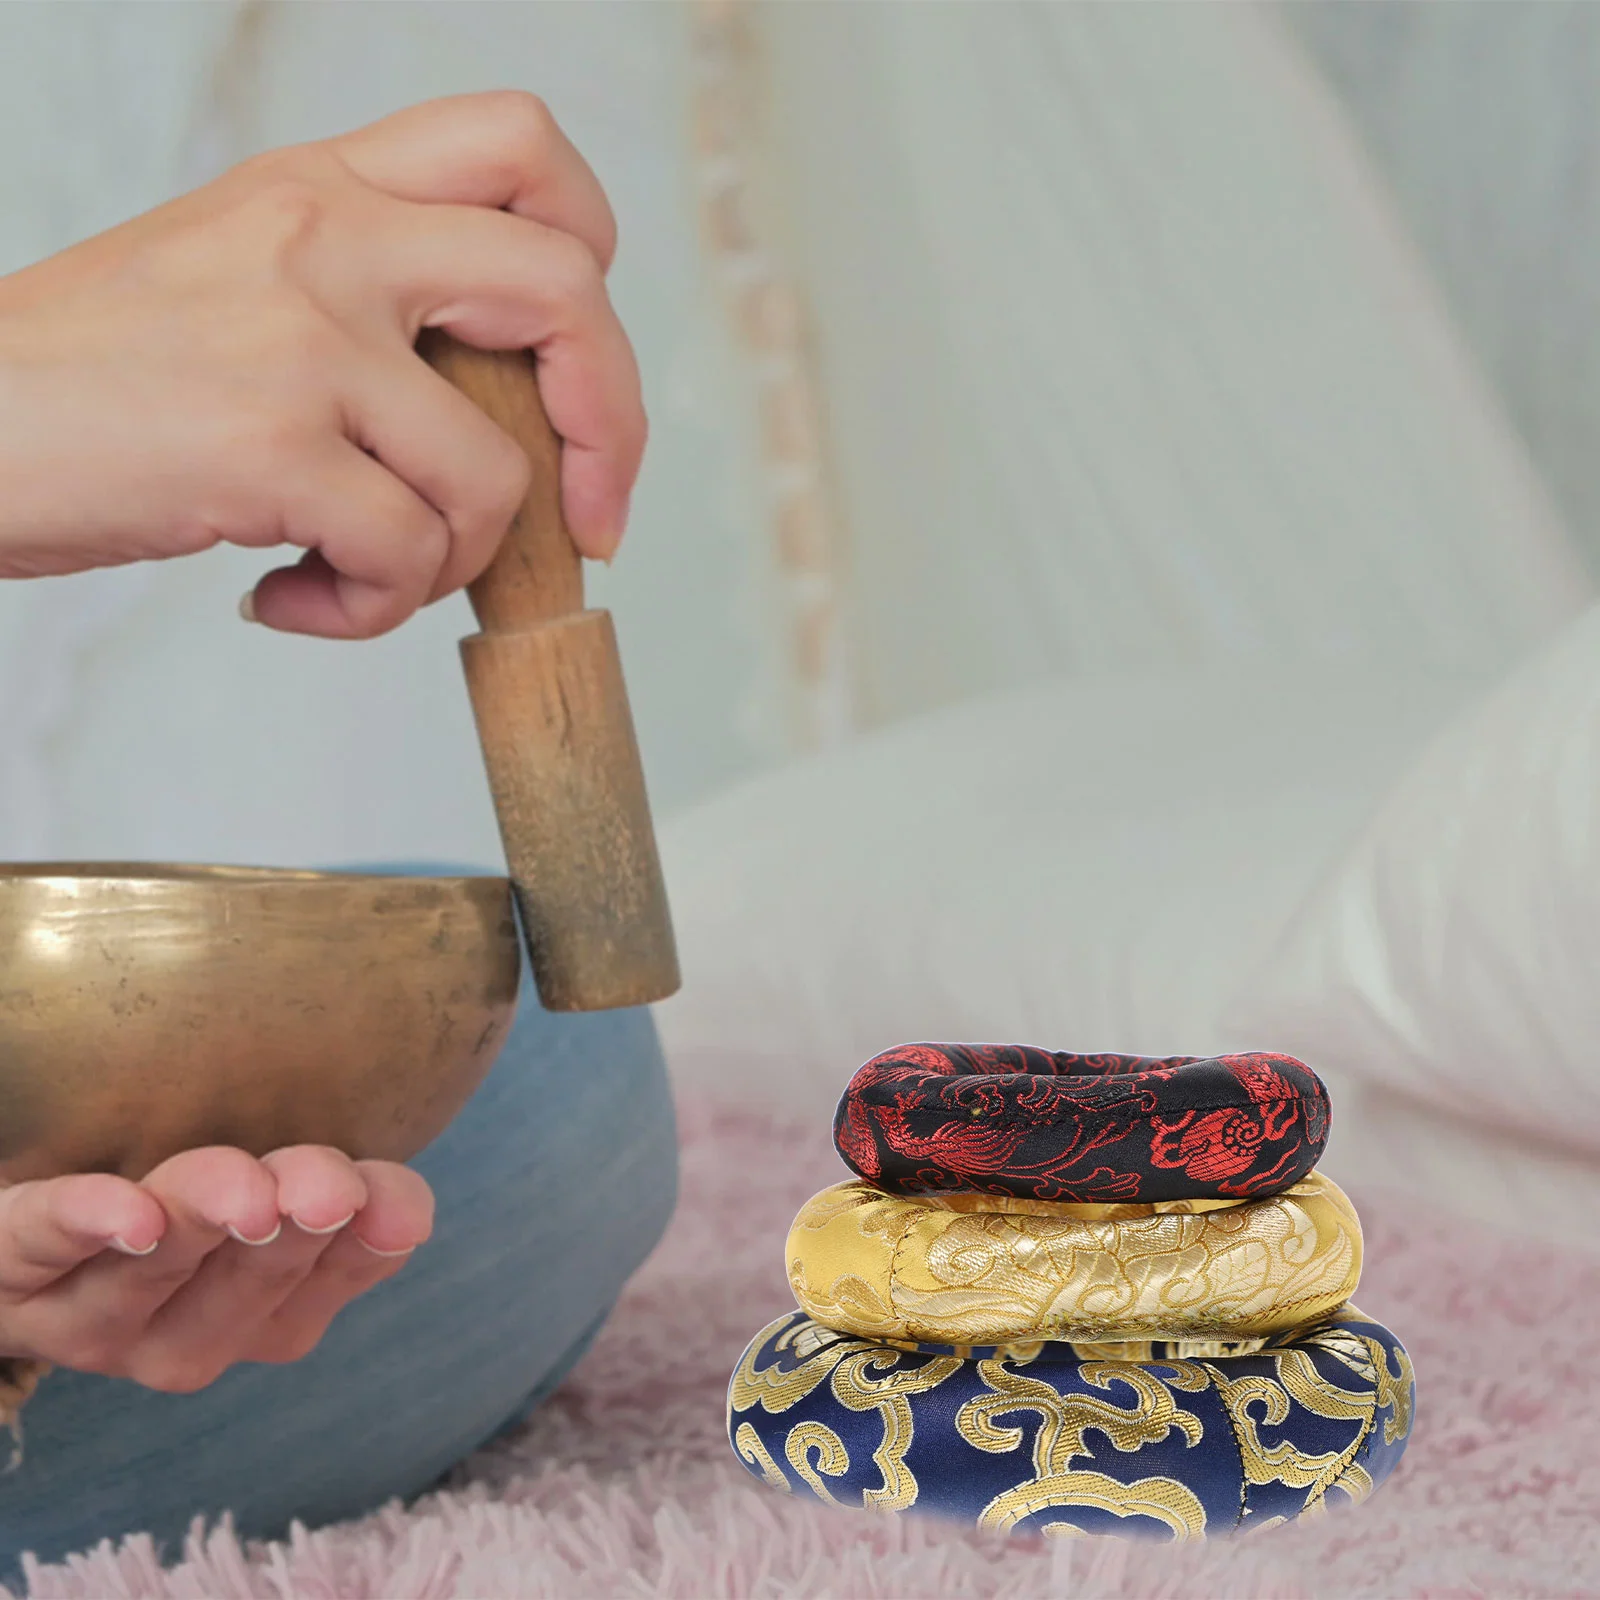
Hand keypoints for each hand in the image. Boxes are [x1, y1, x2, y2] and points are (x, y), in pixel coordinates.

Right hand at [0, 92, 644, 637]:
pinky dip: (370, 609)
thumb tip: (514, 411)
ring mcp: (300, 337)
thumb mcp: (239, 274)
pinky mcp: (267, 445)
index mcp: (322, 184)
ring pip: (495, 476)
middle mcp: (323, 237)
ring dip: (450, 564)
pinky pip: (407, 556)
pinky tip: (292, 597)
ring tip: (361, 574)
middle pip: (566, 290)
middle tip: (589, 521)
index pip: (518, 144)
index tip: (576, 361)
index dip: (591, 247)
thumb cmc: (97, 376)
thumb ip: (374, 300)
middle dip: (609, 429)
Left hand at [0, 1146, 432, 1391]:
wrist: (32, 1226)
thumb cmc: (167, 1191)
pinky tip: (132, 1216)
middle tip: (324, 1194)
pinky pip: (41, 1246)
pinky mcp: (8, 1264)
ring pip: (146, 1277)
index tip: (399, 1211)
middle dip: (286, 1240)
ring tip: (246, 1194)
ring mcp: (84, 1312)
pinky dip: (89, 1225)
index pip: (325, 1283)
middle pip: (236, 1294)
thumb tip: (405, 1201)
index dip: (367, 1247)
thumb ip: (338, 1187)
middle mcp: (173, 1335)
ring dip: (201, 1228)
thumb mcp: (269, 1186)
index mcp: (254, 1313)